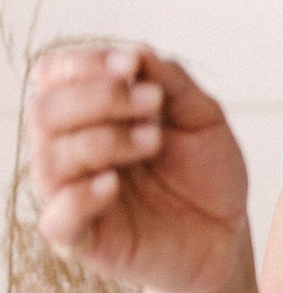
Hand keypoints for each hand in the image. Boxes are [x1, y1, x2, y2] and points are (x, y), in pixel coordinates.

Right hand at [24, 41, 250, 292]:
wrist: (227, 235)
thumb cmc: (208, 175)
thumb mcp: (203, 119)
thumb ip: (172, 83)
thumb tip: (138, 52)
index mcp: (90, 115)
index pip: (54, 76)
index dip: (85, 64)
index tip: (134, 65)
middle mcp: (73, 151)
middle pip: (44, 112)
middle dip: (99, 98)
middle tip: (153, 102)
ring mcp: (74, 196)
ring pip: (49, 160)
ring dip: (102, 140)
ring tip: (154, 140)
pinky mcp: (85, 240)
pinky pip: (56, 220)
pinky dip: (79, 197)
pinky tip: (114, 185)